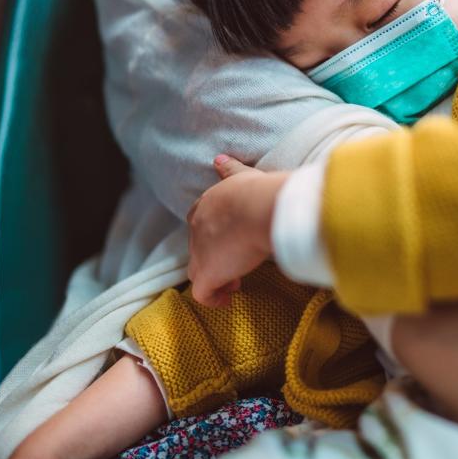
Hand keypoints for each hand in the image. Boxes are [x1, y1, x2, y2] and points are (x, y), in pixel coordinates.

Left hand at [186, 155, 288, 306]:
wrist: (261, 209)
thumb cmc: (260, 192)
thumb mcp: (244, 176)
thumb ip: (231, 170)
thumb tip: (218, 158)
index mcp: (206, 204)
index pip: (199, 220)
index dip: (213, 233)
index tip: (231, 240)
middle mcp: (197, 226)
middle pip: (198, 246)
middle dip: (215, 255)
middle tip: (237, 263)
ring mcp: (199, 251)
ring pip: (196, 270)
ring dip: (213, 277)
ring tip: (234, 284)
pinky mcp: (207, 273)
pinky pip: (202, 293)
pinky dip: (212, 299)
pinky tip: (226, 300)